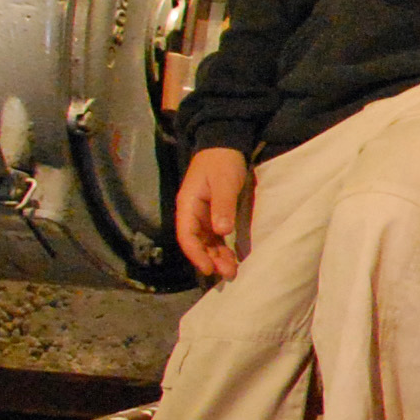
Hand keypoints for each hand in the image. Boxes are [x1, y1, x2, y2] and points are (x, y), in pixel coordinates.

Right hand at [172, 147, 252, 281]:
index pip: (187, 236)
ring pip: (207, 242)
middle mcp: (192, 213)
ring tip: (232, 271)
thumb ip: (222, 206)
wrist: (225, 144)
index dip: (196, 254)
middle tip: (228, 275)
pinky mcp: (214, 213)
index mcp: (188, 205)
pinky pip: (215, 236)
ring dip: (217, 256)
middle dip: (210, 260)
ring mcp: (202, 214)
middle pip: (197, 242)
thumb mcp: (224, 182)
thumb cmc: (222, 162)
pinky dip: (222, 248)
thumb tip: (221, 232)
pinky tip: (232, 258)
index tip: (209, 269)